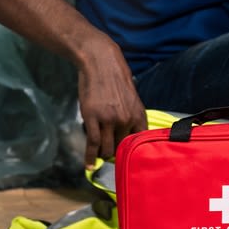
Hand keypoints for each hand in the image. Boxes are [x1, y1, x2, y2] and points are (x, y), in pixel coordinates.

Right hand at [77, 39, 147, 168]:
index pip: (140, 144)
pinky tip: (89, 165)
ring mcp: (109, 120)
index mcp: (139, 116)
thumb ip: (132, 117)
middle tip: (110, 158)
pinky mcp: (92, 119)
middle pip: (122, 149)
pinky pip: (93, 144)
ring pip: (107, 149)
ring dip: (103, 156)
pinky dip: (90, 157)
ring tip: (99, 158)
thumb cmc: (115, 81)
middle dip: (116, 155)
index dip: (133, 155)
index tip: (129, 163)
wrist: (100, 63)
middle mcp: (126, 120)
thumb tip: (129, 137)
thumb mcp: (131, 100)